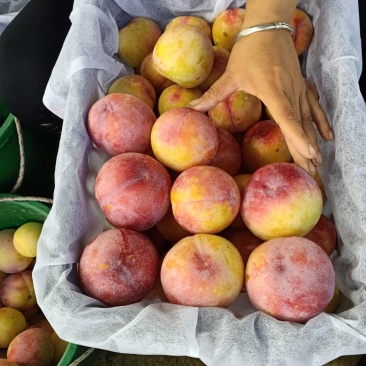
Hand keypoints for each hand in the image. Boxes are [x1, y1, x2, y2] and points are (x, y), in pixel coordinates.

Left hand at [188, 30, 333, 173]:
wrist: (269, 28)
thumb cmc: (250, 50)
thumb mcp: (231, 74)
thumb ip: (214, 94)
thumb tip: (192, 109)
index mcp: (273, 90)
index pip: (288, 118)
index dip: (298, 137)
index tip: (308, 153)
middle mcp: (290, 92)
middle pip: (300, 125)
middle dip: (306, 149)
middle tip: (311, 171)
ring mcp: (299, 89)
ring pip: (309, 119)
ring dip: (314, 140)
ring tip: (318, 162)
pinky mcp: (302, 85)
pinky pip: (314, 107)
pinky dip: (321, 122)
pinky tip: (327, 135)